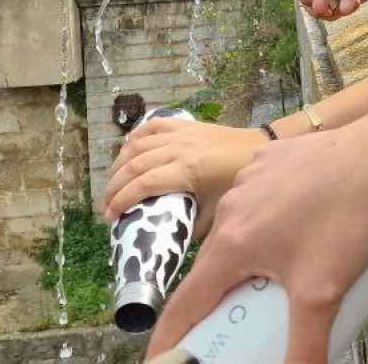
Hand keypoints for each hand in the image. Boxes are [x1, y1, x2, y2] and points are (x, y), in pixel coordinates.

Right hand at [103, 117, 269, 239]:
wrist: (261, 148)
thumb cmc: (239, 182)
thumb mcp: (218, 212)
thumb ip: (192, 228)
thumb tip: (168, 243)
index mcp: (188, 170)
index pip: (144, 184)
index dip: (122, 200)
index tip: (110, 217)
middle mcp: (179, 148)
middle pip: (135, 165)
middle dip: (115, 186)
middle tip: (106, 206)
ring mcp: (181, 134)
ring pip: (138, 145)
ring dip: (119, 164)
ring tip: (112, 185)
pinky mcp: (185, 125)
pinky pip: (152, 126)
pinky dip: (135, 138)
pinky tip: (127, 151)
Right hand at [145, 87, 367, 361]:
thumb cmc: (345, 218)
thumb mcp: (324, 293)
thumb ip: (306, 345)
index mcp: (230, 247)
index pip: (185, 305)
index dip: (171, 338)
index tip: (164, 359)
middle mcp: (229, 213)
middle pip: (211, 272)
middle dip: (219, 304)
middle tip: (235, 326)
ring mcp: (248, 183)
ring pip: (236, 237)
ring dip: (246, 264)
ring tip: (275, 282)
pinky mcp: (269, 164)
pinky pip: (257, 206)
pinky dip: (266, 229)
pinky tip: (296, 237)